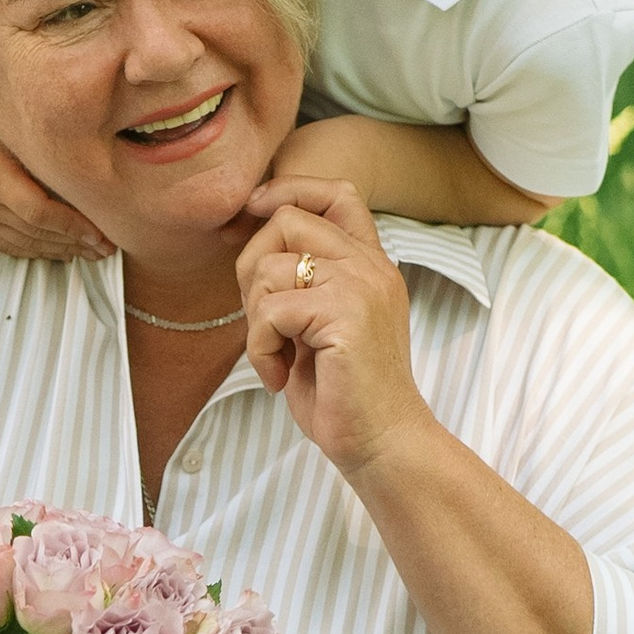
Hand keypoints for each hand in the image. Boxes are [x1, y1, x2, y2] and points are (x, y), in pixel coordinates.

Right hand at [0, 98, 112, 262]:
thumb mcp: (22, 134)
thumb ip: (50, 162)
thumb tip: (92, 188)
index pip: (41, 215)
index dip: (73, 228)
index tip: (101, 236)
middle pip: (35, 233)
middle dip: (73, 243)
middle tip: (104, 250)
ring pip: (23, 243)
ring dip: (57, 250)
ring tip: (88, 252)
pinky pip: (7, 244)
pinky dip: (35, 250)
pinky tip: (58, 251)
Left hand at [235, 175, 431, 480]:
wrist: (382, 441)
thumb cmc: (345, 394)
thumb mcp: (322, 326)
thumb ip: (305, 284)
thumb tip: (252, 254)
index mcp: (370, 265)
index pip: (337, 194)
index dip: (289, 192)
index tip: (254, 211)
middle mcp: (370, 266)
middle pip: (288, 221)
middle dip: (251, 271)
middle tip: (263, 324)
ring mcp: (360, 287)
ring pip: (270, 268)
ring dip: (255, 321)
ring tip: (278, 357)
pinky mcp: (345, 315)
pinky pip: (270, 311)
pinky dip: (260, 349)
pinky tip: (279, 377)